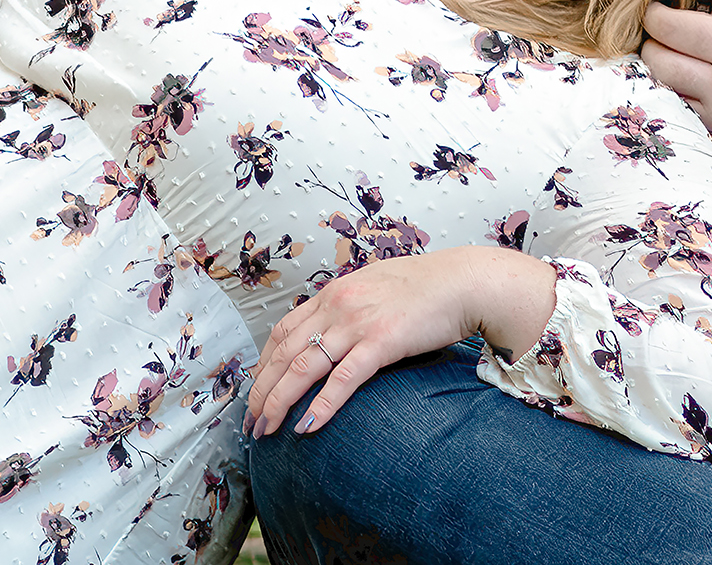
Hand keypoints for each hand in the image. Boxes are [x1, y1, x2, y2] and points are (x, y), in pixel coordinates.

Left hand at [245, 248, 481, 438]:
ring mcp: (358, 324)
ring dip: (280, 402)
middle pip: (285, 353)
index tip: (254, 390)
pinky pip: (343, 379)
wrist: (461, 281)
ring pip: (304, 368)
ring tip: (267, 429)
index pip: (283, 330)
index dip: (263, 364)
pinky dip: (322, 406)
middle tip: (251, 422)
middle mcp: (338, 306)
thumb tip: (333, 329)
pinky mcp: (382, 342)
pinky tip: (308, 427)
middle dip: (262, 390)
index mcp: (334, 293)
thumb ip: (349, 305)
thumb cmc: (424, 286)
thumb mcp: (373, 286)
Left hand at [640, 0, 711, 169]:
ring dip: (663, 79)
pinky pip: (687, 126)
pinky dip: (681, 109)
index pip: (670, 28)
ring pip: (666, 98)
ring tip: (676, 63)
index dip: (655, 16)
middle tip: (664, 38)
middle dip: (653, 45)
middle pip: (658, 64)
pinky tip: (694, 94)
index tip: (658, 11)